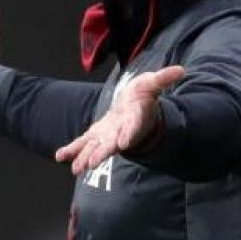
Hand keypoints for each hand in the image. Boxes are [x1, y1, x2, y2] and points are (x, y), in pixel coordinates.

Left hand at [54, 65, 184, 174]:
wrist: (133, 110)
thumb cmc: (143, 98)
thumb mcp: (152, 84)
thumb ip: (163, 79)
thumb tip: (181, 70)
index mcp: (136, 119)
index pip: (133, 127)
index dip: (129, 134)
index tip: (125, 143)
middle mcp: (121, 132)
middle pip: (112, 145)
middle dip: (102, 153)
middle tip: (93, 163)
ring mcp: (107, 136)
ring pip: (96, 149)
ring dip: (85, 158)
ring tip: (76, 169)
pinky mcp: (95, 136)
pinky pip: (82, 144)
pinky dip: (72, 150)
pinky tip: (60, 156)